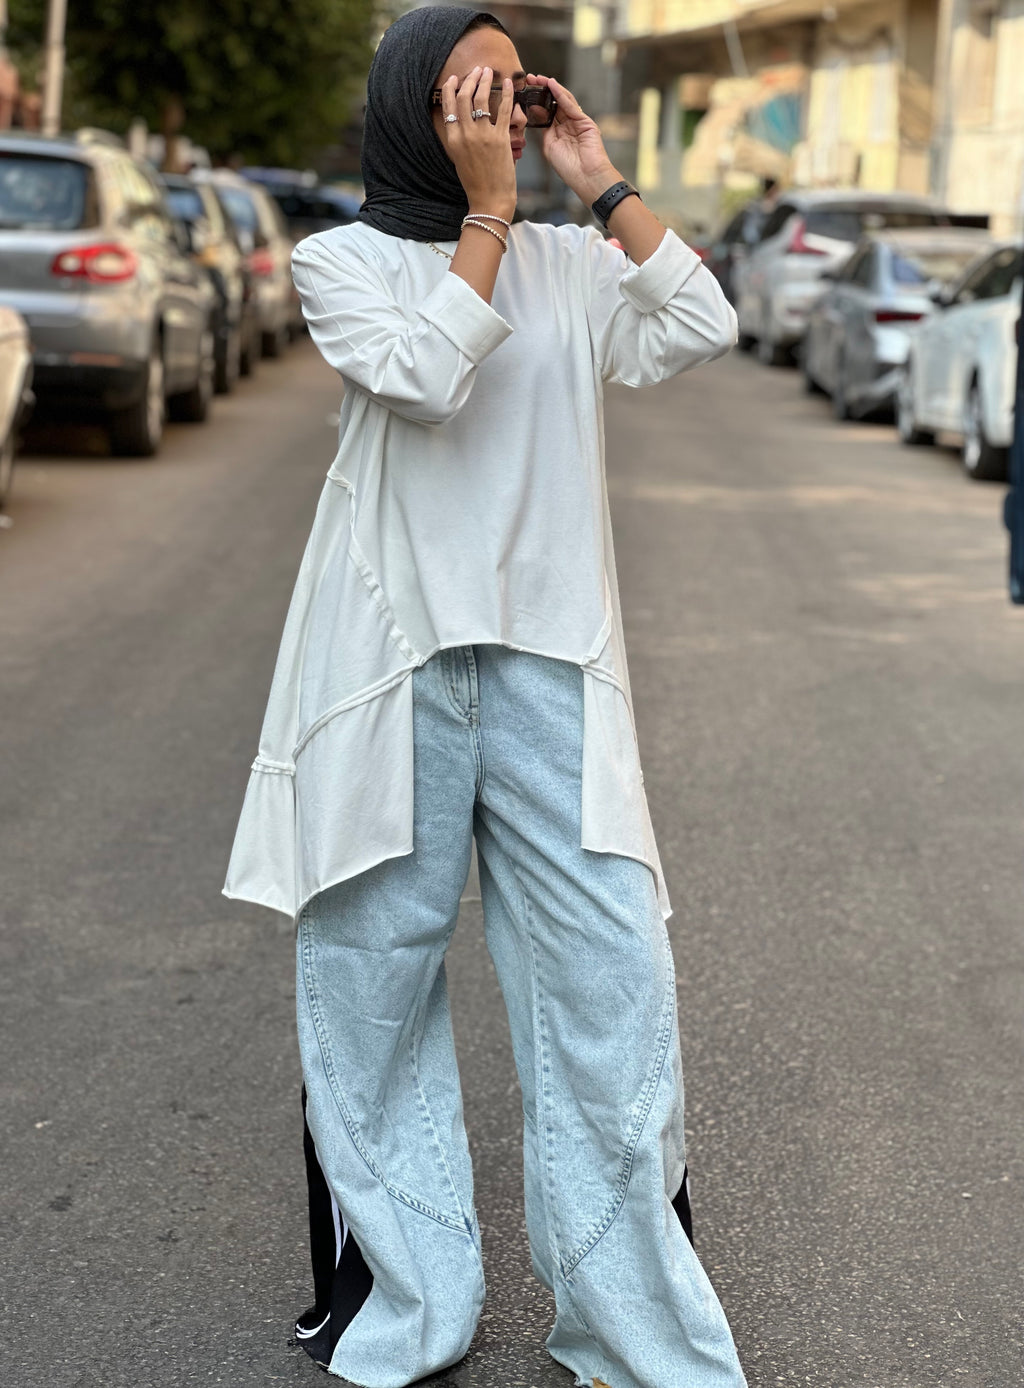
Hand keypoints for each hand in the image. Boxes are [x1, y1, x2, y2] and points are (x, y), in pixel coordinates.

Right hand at [438, 66, 516, 220]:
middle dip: (469, 79)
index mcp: (453, 139)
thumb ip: (460, 138)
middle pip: (463, 97)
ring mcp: (483, 135)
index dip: (450, 88)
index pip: (448, 105)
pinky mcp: (500, 139)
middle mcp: (465, 134)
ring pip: (481, 98)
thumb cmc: (475, 183)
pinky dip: (506, 93)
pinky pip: (504, 110)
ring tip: (488, 72)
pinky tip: (509, 83)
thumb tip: (462, 120)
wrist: (489, 200)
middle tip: (476, 70)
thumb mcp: (459, 158)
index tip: (455, 78)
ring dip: (484, 81)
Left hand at [526, 74, 619, 204]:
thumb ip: (544, 130)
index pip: (545, 112)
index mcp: (557, 133)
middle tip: (529, 78)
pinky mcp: (585, 121)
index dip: (535, 101)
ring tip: (538, 78)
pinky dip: (561, 94)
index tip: (524, 91)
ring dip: (550, 88)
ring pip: (562, 100)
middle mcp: (567, 125)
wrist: (587, 177)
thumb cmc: (569, 168)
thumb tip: (535, 115)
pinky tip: (551, 85)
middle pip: (553, 103)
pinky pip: (570, 105)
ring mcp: (577, 122)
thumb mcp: (549, 147)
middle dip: (541, 90)